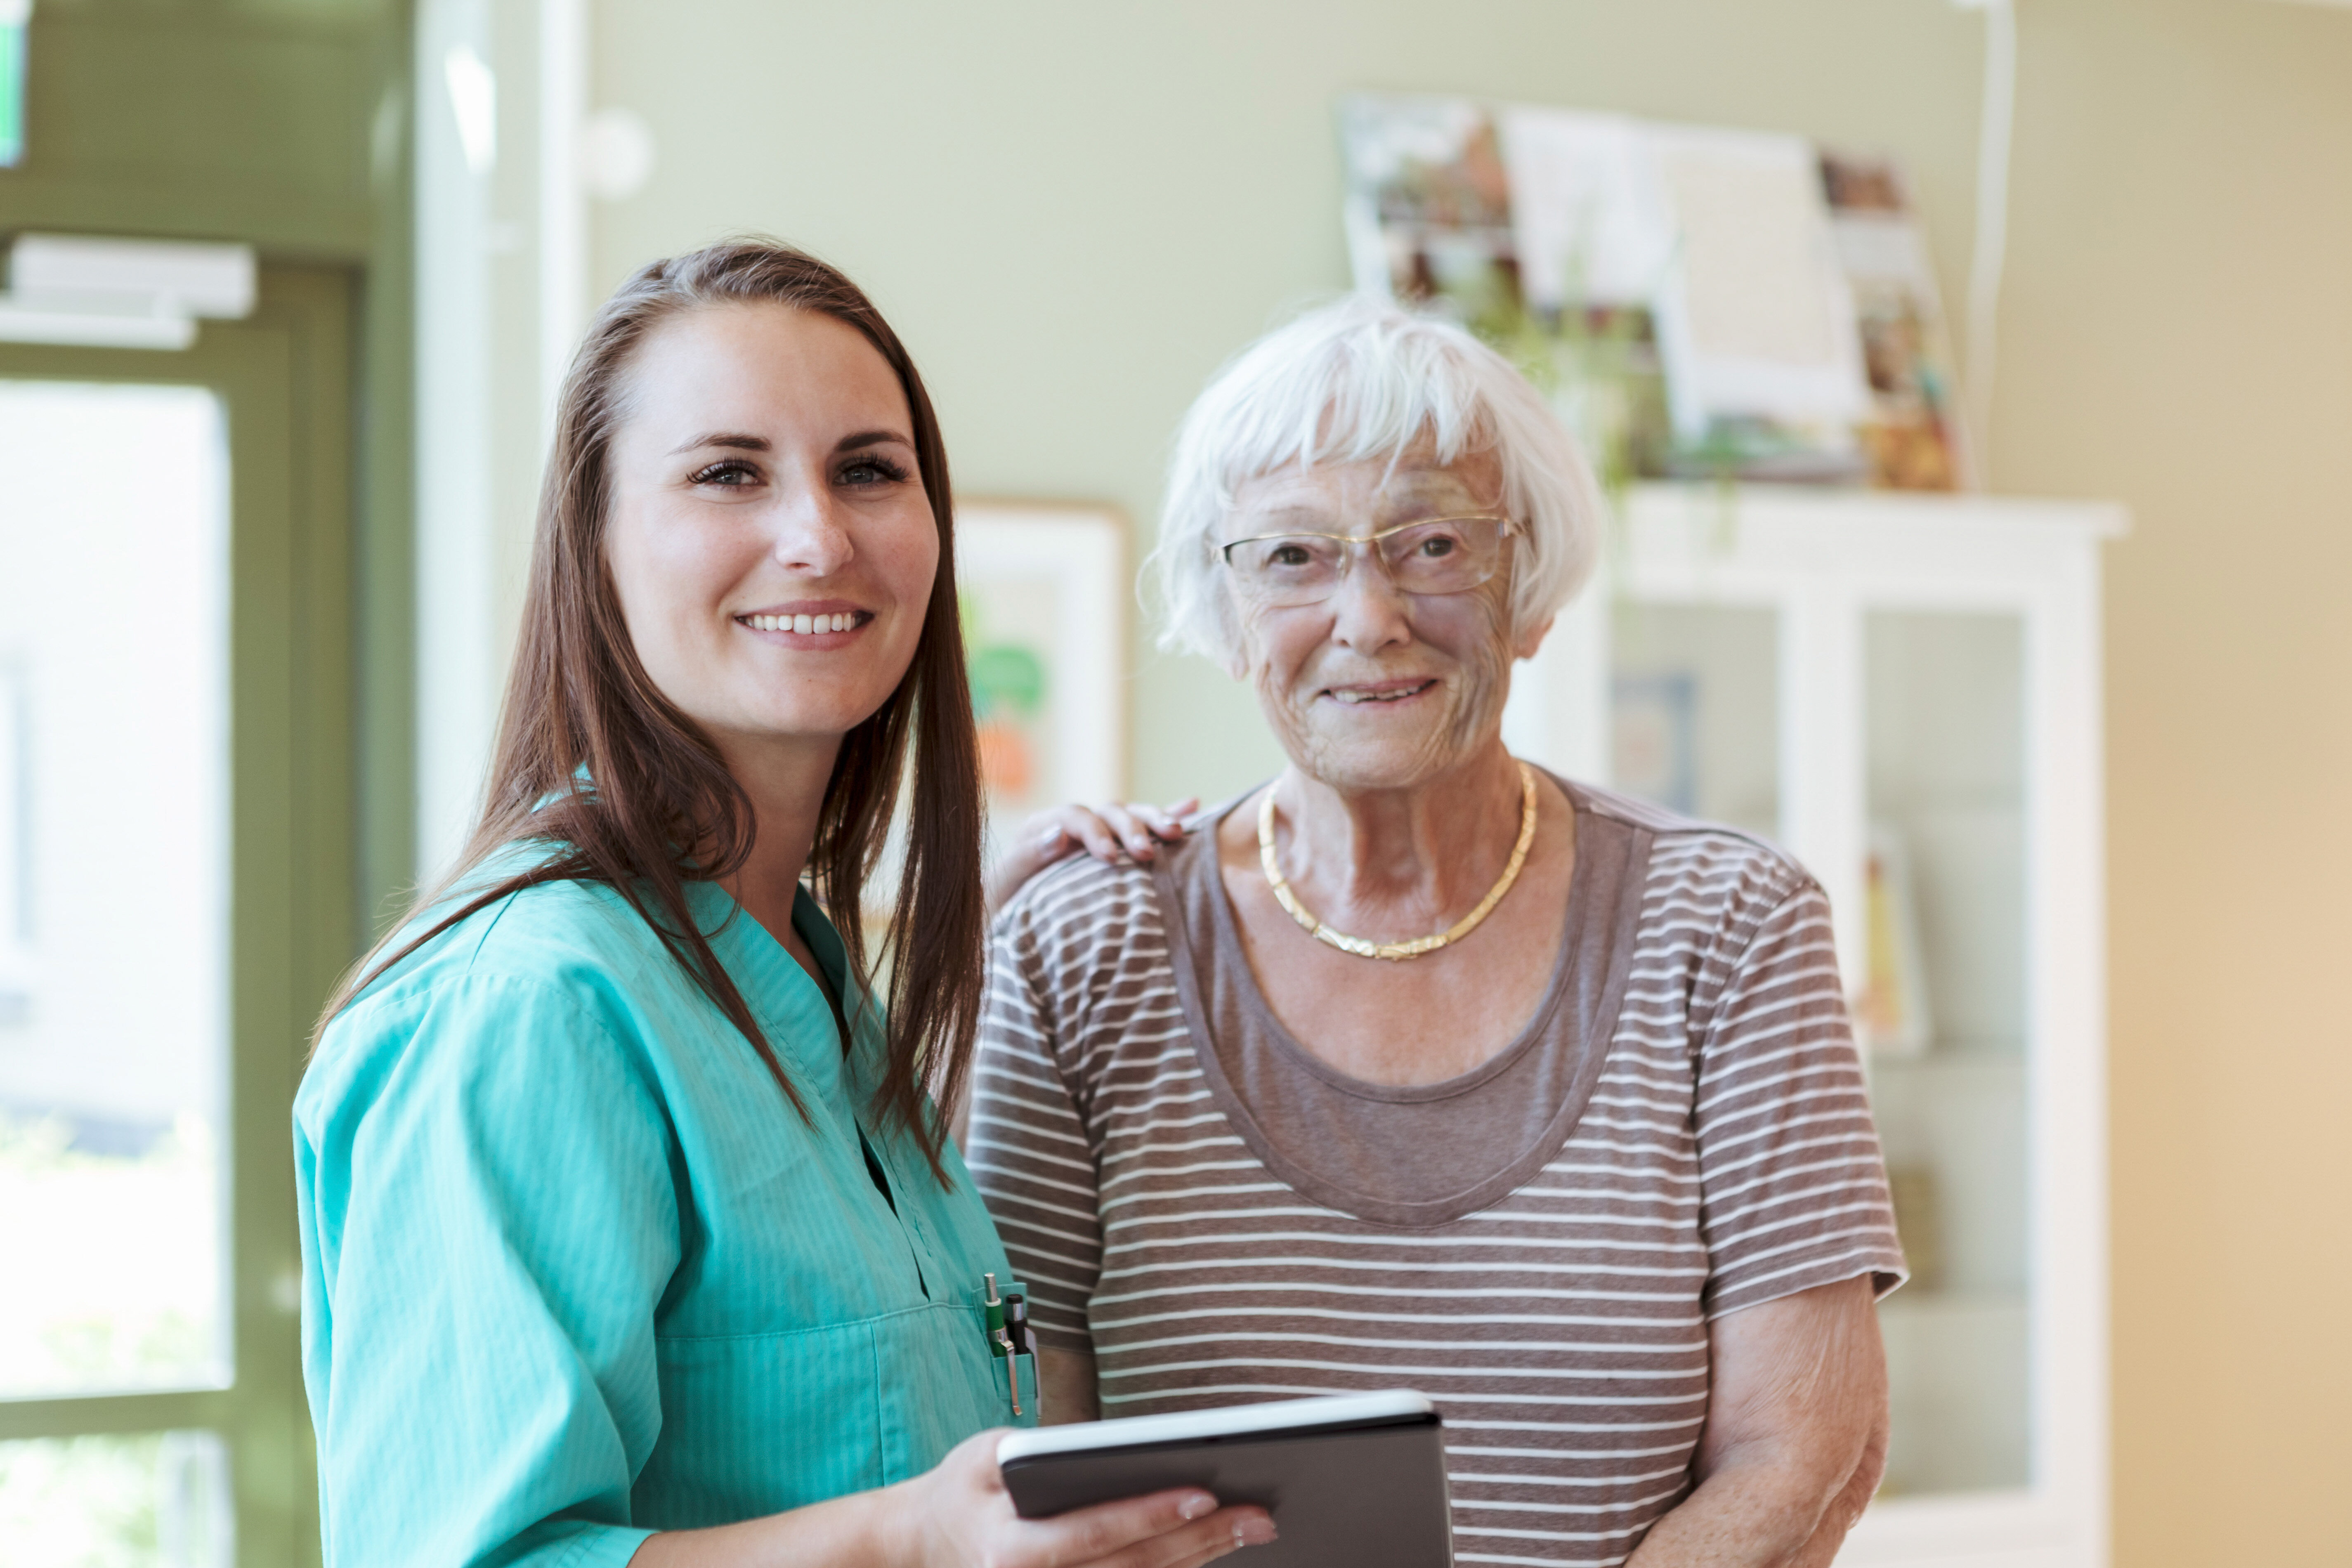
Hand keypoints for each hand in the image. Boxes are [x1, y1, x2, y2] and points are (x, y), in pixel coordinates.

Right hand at [893, 1426, 1275, 1567]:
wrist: (920, 1546)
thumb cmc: (962, 1489)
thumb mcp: (984, 1454)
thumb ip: (1039, 1454)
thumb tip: (1116, 1452)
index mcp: (1008, 1550)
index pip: (1093, 1532)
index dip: (1148, 1513)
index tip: (1203, 1493)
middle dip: (1200, 1540)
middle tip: (1258, 1513)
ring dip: (1200, 1559)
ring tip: (1251, 1528)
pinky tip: (1211, 1551)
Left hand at [986, 799, 1197, 913]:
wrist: (1004, 926)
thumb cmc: (1000, 907)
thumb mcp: (1002, 884)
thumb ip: (1026, 858)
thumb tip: (1058, 834)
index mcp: (1043, 828)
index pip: (1073, 816)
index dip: (1093, 832)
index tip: (1109, 858)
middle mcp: (1072, 827)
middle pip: (1108, 812)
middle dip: (1130, 828)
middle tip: (1146, 852)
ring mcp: (1096, 836)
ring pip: (1130, 816)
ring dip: (1155, 820)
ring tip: (1176, 831)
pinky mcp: (1115, 850)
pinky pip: (1144, 829)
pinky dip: (1168, 815)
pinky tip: (1194, 806)